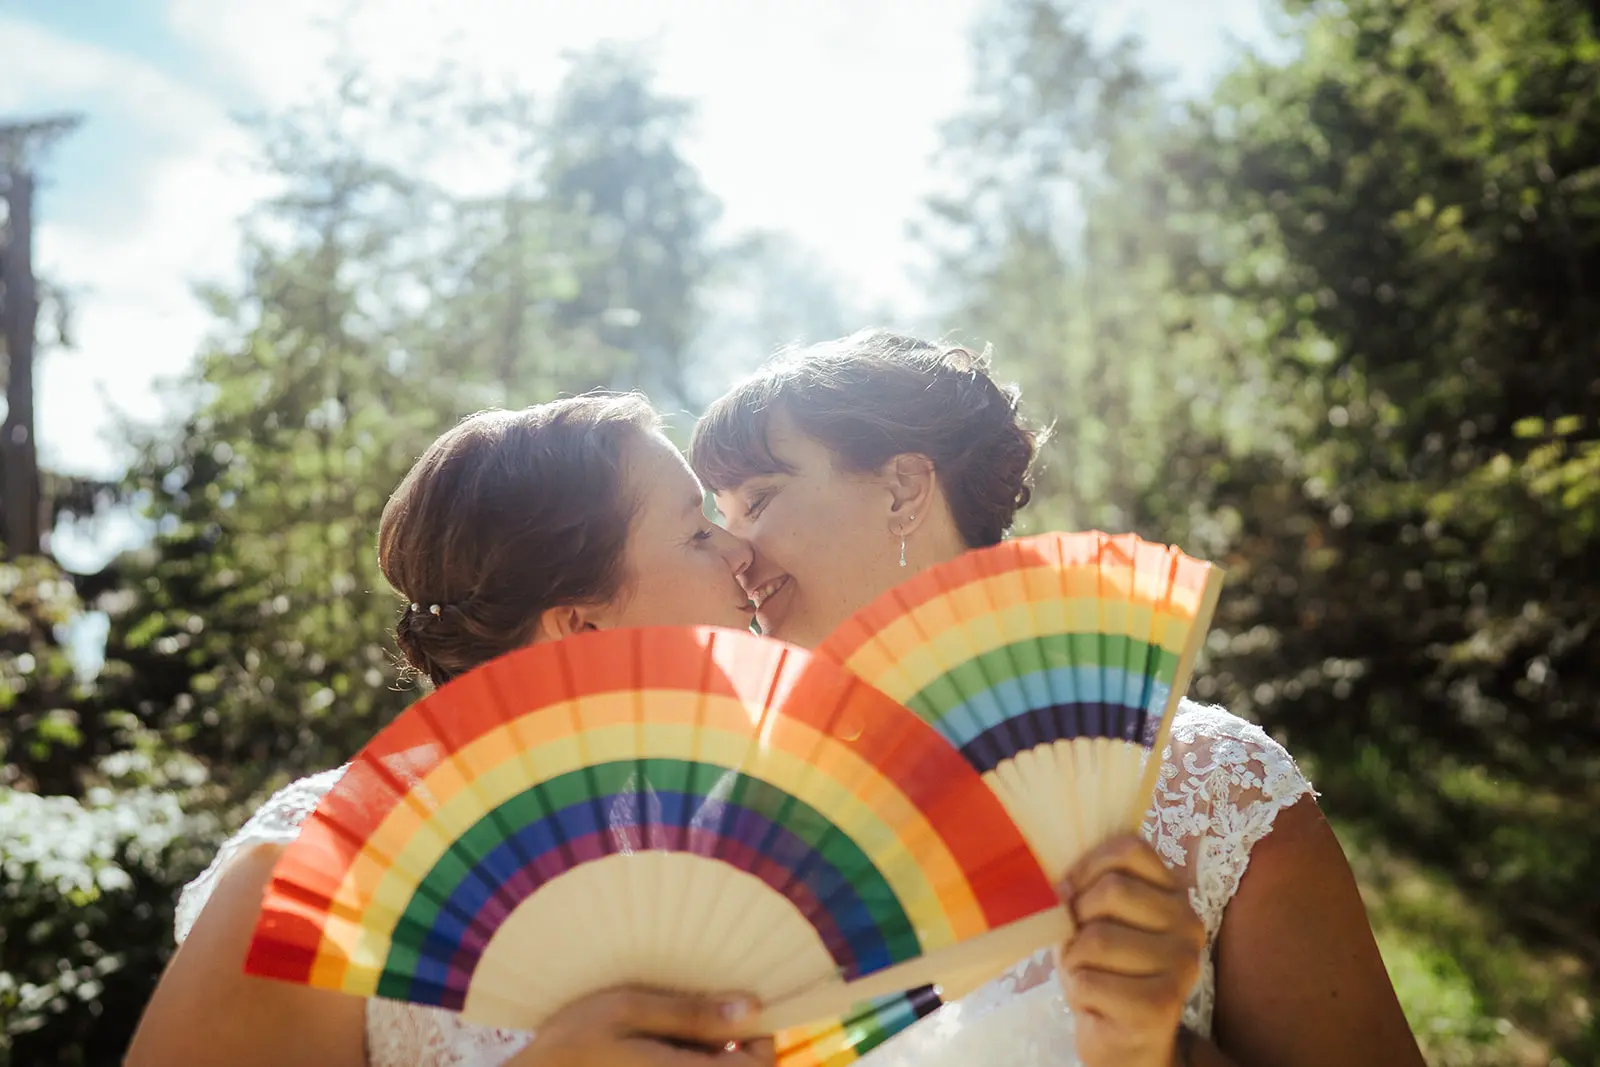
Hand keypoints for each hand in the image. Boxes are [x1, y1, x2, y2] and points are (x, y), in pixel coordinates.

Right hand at [508, 987, 774, 1066]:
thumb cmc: (574, 1042)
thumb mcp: (629, 1010)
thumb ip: (691, 1013)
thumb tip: (751, 1007)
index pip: (759, 1064)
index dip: (761, 1035)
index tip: (743, 1005)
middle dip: (733, 1042)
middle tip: (710, 1006)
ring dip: (707, 1051)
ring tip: (675, 1022)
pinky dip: (685, 1058)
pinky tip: (659, 1042)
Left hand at [1055, 836, 1204, 1066]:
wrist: (1124, 1040)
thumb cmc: (1104, 970)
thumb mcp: (1094, 919)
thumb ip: (1087, 889)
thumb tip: (1062, 885)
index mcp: (1174, 893)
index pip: (1130, 849)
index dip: (1087, 866)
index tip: (1071, 891)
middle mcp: (1188, 924)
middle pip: (1113, 889)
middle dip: (1078, 918)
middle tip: (1080, 944)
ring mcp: (1181, 964)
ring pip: (1098, 938)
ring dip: (1075, 960)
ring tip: (1088, 974)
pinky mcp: (1162, 1003)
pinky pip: (1091, 981)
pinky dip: (1078, 992)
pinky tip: (1095, 1002)